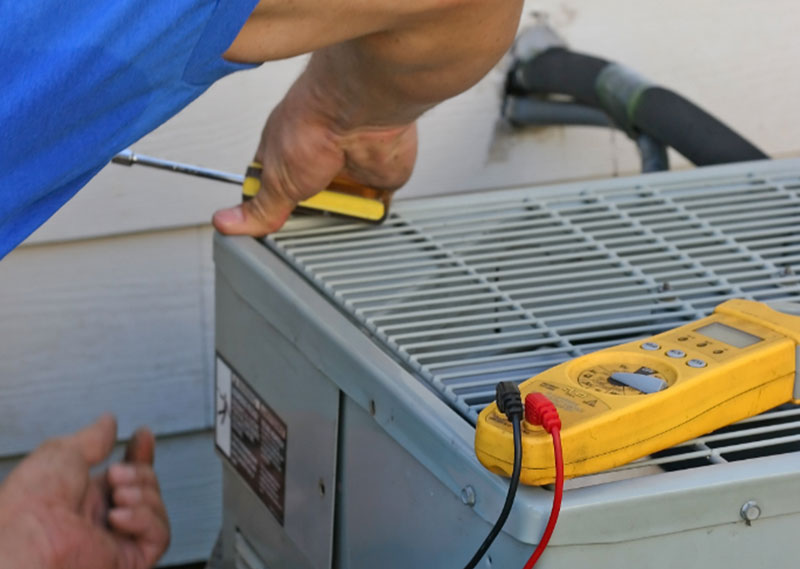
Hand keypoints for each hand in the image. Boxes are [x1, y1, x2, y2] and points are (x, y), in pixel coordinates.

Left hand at [0, 415, 169, 568]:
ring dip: (142, 493)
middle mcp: (99, 519)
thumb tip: (108, 422)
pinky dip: (144, 519)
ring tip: (117, 495)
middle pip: (145, 486)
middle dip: (140, 471)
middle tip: (117, 474)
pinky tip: (119, 517)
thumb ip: (92, 438)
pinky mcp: (131, 558)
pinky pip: (160, 533)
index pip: (124, 475)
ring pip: (156, 507)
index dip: (139, 454)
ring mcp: (116, 539)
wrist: (29, 542)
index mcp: (81, 497)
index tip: (142, 437)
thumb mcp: (61, 453)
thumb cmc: (31, 504)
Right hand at [212, 68, 417, 234]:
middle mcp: (318, 159)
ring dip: (342, 211)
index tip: (275, 224)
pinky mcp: (378, 175)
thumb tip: (228, 223)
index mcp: (285, 154)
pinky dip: (373, 209)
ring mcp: (348, 167)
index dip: (277, 209)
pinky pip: (377, 203)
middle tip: (311, 216)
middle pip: (311, 202)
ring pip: (344, 205)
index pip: (274, 191)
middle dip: (312, 213)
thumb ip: (259, 209)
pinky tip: (365, 207)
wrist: (356, 111)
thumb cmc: (313, 124)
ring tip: (337, 207)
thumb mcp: (276, 180)